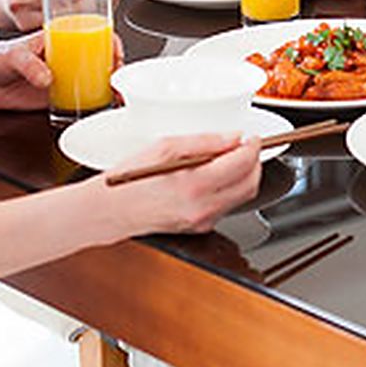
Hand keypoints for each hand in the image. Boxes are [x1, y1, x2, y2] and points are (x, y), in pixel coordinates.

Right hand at [105, 133, 262, 233]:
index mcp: (194, 184)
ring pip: (242, 197)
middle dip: (255, 162)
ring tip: (230, 159)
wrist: (110, 211)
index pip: (242, 164)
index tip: (253, 138)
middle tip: (247, 147)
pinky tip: (215, 176)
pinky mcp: (200, 228)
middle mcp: (202, 207)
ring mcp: (202, 221)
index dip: (253, 147)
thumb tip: (233, 137)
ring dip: (244, 176)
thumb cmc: (129, 180)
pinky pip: (227, 206)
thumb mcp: (165, 147)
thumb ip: (205, 142)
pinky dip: (230, 189)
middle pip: (250, 184)